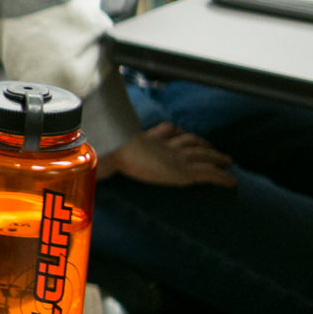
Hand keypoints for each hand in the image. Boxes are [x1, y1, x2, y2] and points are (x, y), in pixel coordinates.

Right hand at [100, 120, 235, 187]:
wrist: (117, 149)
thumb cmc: (106, 152)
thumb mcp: (101, 154)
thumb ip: (97, 161)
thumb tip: (80, 170)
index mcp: (147, 141)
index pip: (164, 132)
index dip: (173, 131)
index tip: (177, 130)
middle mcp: (165, 146)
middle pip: (189, 141)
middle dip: (201, 142)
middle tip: (210, 145)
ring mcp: (177, 158)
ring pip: (203, 155)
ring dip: (217, 156)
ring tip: (227, 160)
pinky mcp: (185, 171)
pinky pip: (209, 174)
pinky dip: (222, 178)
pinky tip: (232, 182)